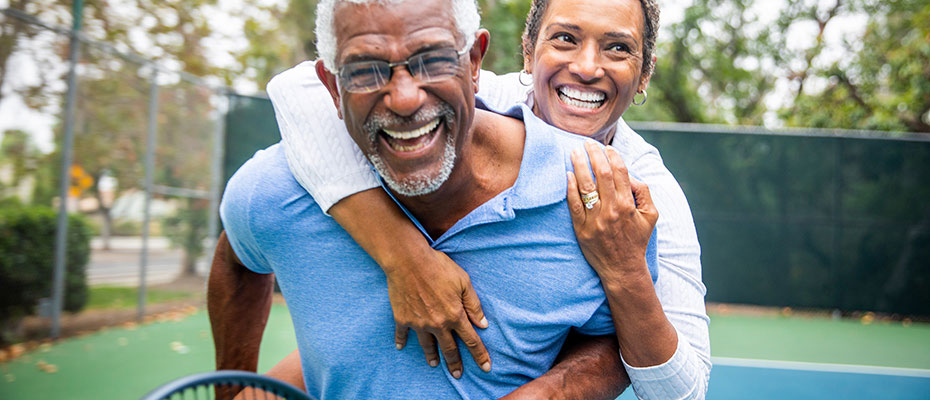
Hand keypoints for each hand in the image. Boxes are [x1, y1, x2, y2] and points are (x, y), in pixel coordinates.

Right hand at [384, 248, 491, 377]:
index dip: (480, 355)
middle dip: (455, 364)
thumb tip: (483, 324)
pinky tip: (401, 347)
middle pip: (449, 349)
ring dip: (432, 357)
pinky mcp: (402, 318)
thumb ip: (474, 305)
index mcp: (455, 315)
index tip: (486, 367)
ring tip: (434, 364)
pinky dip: (401, 341)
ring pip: (427, 346)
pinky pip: (402, 334)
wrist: (408, 261)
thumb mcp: (464, 282)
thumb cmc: (439, 267)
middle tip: (457, 374)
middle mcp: (437, 323)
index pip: (471, 341)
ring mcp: (419, 323)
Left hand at [566, 140, 657, 279]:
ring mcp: (595, 220)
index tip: (606, 147)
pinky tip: (567, 174)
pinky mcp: (582, 229)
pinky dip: (570, 188)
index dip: (612, 156)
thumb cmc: (636, 240)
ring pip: (585, 186)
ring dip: (579, 165)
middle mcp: (612, 210)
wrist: (622, 269)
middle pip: (601, 174)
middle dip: (594, 154)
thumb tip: (631, 175)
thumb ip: (644, 193)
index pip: (620, 172)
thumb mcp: (651, 216)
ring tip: (574, 152)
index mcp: (628, 205)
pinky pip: (574, 205)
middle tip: (587, 142)